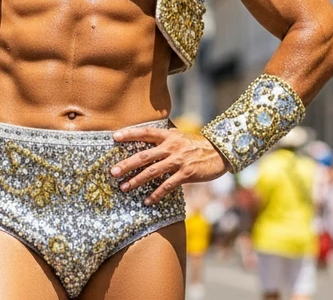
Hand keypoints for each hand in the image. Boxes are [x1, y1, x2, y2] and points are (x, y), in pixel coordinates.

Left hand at [110, 126, 228, 205]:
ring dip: (137, 180)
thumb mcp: (180, 136)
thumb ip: (165, 136)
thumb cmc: (197, 145)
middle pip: (145, 155)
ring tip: (124, 187)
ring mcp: (178, 161)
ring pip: (153, 171)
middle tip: (113, 172)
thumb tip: (148, 135)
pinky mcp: (186, 174)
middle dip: (127, 164)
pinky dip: (157, 194)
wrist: (219, 153)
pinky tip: (147, 201)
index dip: (130, 133)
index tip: (115, 137)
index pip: (146, 132)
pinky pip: (168, 185)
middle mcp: (171, 147)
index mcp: (169, 136)